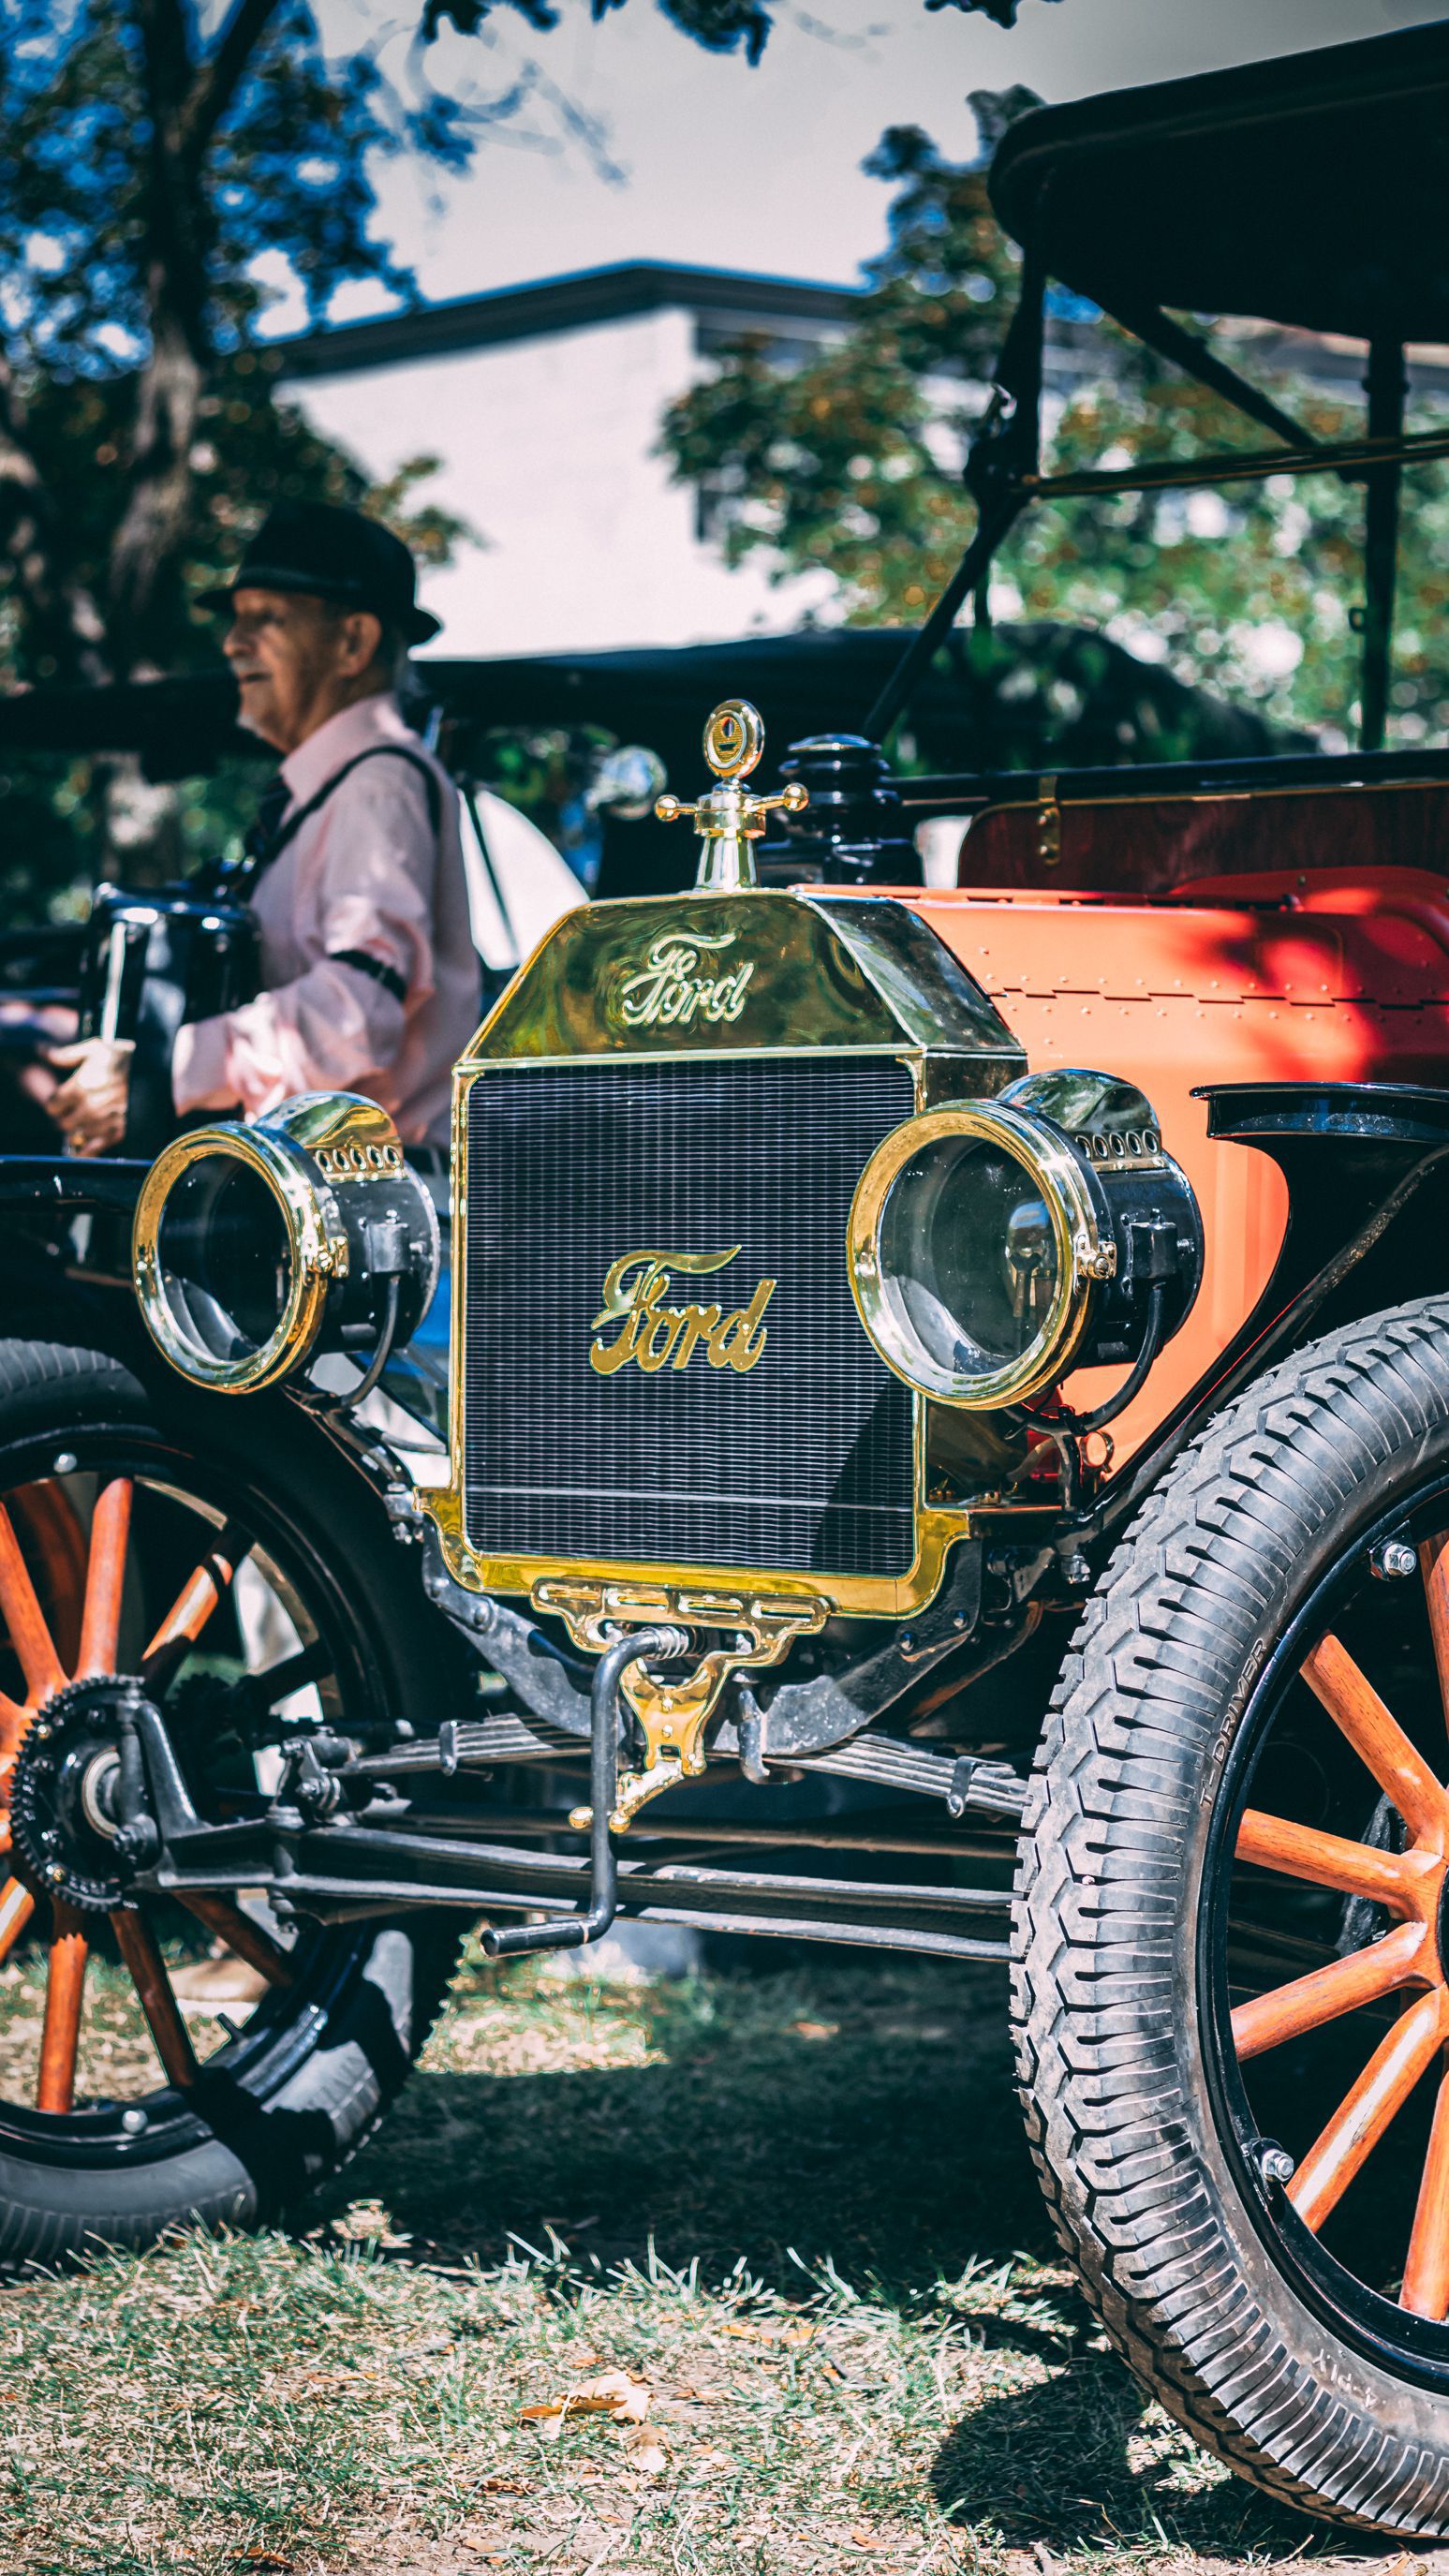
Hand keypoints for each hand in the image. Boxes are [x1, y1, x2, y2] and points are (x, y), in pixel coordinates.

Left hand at [43, 1037, 134, 1156]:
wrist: (157, 1071)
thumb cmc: (126, 1057)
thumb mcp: (97, 1049)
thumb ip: (68, 1055)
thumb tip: (45, 1054)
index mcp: (80, 1086)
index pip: (53, 1106)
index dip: (55, 1103)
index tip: (60, 1102)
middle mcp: (89, 1106)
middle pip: (63, 1124)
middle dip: (65, 1118)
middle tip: (71, 1114)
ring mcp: (104, 1121)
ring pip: (78, 1135)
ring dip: (79, 1131)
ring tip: (84, 1124)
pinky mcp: (119, 1131)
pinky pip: (95, 1148)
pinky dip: (86, 1152)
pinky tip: (82, 1150)